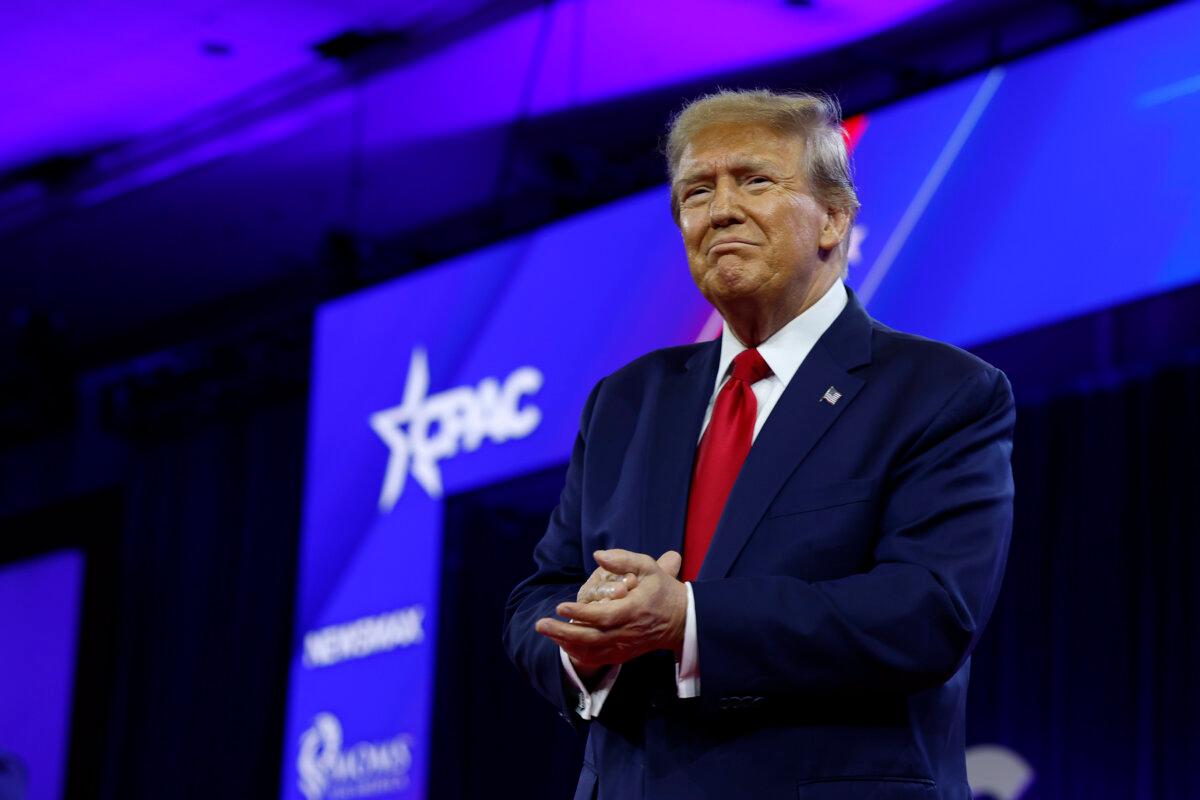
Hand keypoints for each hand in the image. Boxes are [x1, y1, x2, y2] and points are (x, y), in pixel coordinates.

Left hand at [536, 549, 687, 670]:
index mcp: (634, 610)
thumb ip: (623, 560)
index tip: (560, 606)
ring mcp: (624, 646)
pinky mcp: (622, 654)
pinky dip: (577, 652)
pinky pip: (596, 658)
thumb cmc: (662, 589)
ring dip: (565, 642)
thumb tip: (598, 555)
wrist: (682, 620)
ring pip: (591, 650)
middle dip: (563, 632)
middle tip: (540, 624)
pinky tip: (561, 641)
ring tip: (545, 630)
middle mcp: (627, 632)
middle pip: (591, 637)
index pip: (604, 616)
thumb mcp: (648, 567)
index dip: (581, 614)